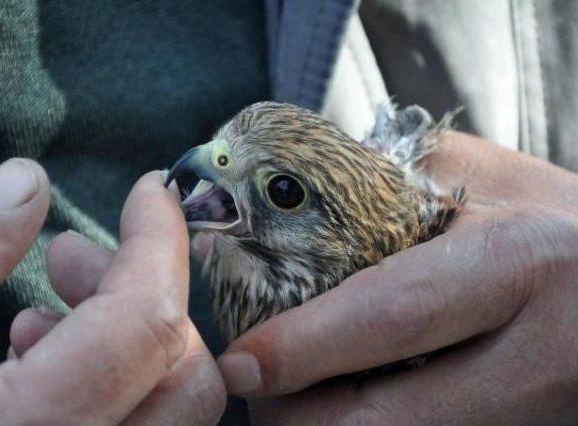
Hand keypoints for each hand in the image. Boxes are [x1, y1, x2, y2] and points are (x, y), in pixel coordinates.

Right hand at [0, 159, 224, 424]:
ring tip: (39, 318)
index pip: (145, 324)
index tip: (152, 193)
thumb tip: (26, 187)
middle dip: (144, 297)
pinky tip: (34, 372)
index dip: (158, 241)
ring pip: (167, 415)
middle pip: (184, 380)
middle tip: (74, 260)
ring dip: (125, 348)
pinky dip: (107, 391)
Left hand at [216, 131, 577, 424]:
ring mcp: (537, 418)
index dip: (304, 346)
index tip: (241, 365)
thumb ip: (387, 185)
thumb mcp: (481, 181)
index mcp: (519, 265)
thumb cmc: (547, 219)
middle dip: (296, 417)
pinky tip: (352, 399)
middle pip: (381, 423)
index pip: (391, 316)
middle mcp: (535, 359)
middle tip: (257, 385)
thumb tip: (283, 207)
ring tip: (299, 390)